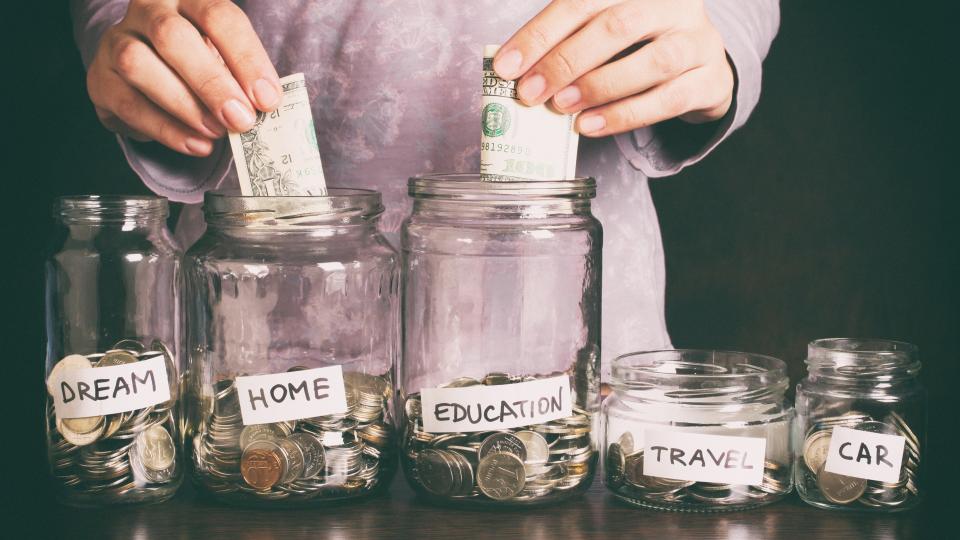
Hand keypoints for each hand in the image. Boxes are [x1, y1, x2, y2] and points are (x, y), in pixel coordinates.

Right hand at [86, 0, 279, 155]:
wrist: (149, 75)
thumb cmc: (200, 63)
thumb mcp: (225, 58)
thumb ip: (241, 77)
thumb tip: (263, 106)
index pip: (218, 16)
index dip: (246, 58)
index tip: (268, 98)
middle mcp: (148, 11)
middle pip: (173, 37)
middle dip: (211, 83)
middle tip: (241, 119)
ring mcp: (117, 41)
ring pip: (139, 65)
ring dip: (184, 106)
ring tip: (216, 133)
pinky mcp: (100, 79)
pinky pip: (128, 103)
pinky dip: (165, 129)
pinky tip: (196, 144)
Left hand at [494, 0, 733, 136]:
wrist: (701, 68)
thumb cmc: (639, 48)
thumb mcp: (603, 34)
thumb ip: (567, 43)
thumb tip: (516, 72)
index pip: (581, 1)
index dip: (540, 34)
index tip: (506, 66)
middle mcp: (671, 4)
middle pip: (616, 26)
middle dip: (565, 61)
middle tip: (530, 93)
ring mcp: (698, 40)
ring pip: (651, 61)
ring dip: (598, 87)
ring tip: (561, 108)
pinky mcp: (711, 79)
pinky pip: (669, 99)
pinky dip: (625, 115)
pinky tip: (590, 126)